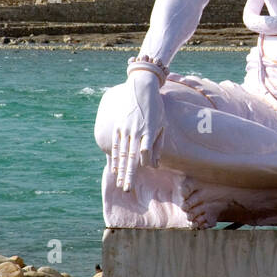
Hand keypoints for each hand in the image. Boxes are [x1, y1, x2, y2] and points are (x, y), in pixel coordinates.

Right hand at [113, 72, 164, 191]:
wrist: (141, 86)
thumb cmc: (155, 106)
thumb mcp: (162, 123)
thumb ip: (158, 143)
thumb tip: (155, 164)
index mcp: (149, 130)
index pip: (145, 150)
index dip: (145, 161)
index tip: (146, 167)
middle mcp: (136, 131)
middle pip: (131, 157)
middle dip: (129, 174)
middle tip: (127, 189)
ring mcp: (125, 129)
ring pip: (122, 154)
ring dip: (121, 171)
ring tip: (121, 184)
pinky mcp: (118, 127)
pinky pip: (115, 146)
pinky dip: (114, 158)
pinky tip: (114, 170)